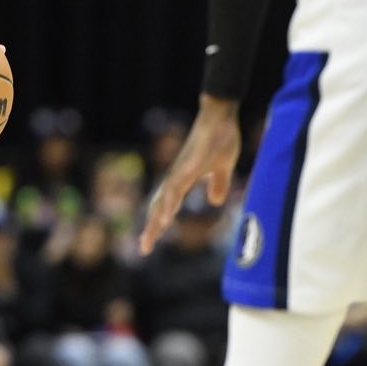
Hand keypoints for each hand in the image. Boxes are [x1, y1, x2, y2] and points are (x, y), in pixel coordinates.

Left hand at [140, 95, 241, 254]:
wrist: (220, 116)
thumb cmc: (220, 139)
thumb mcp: (222, 168)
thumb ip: (217, 184)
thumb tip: (214, 201)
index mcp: (184, 181)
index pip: (167, 206)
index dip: (158, 224)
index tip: (150, 243)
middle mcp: (177, 178)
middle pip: (159, 206)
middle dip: (152, 228)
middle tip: (144, 249)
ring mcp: (181, 171)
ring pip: (165, 199)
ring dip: (158, 218)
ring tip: (151, 237)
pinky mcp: (188, 165)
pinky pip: (177, 187)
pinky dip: (170, 201)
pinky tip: (166, 214)